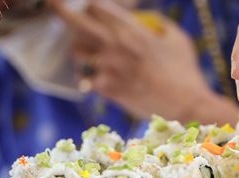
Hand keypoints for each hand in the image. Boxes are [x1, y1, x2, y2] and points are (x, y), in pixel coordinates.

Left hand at [49, 0, 238, 123]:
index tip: (82, 1)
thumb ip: (156, 22)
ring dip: (79, 48)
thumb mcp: (177, 38)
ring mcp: (109, 69)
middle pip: (75, 20)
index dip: (86, 1)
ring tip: (86, 50)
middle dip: (60, 8)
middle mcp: (115, 46)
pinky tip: (96, 77)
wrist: (186, 107)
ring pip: (77, 51)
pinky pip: (87, 78)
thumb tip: (142, 15)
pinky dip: (89, 77)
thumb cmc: (186, 72)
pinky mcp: (108, 90)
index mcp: (132, 30)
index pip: (95, 4)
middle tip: (52, 3)